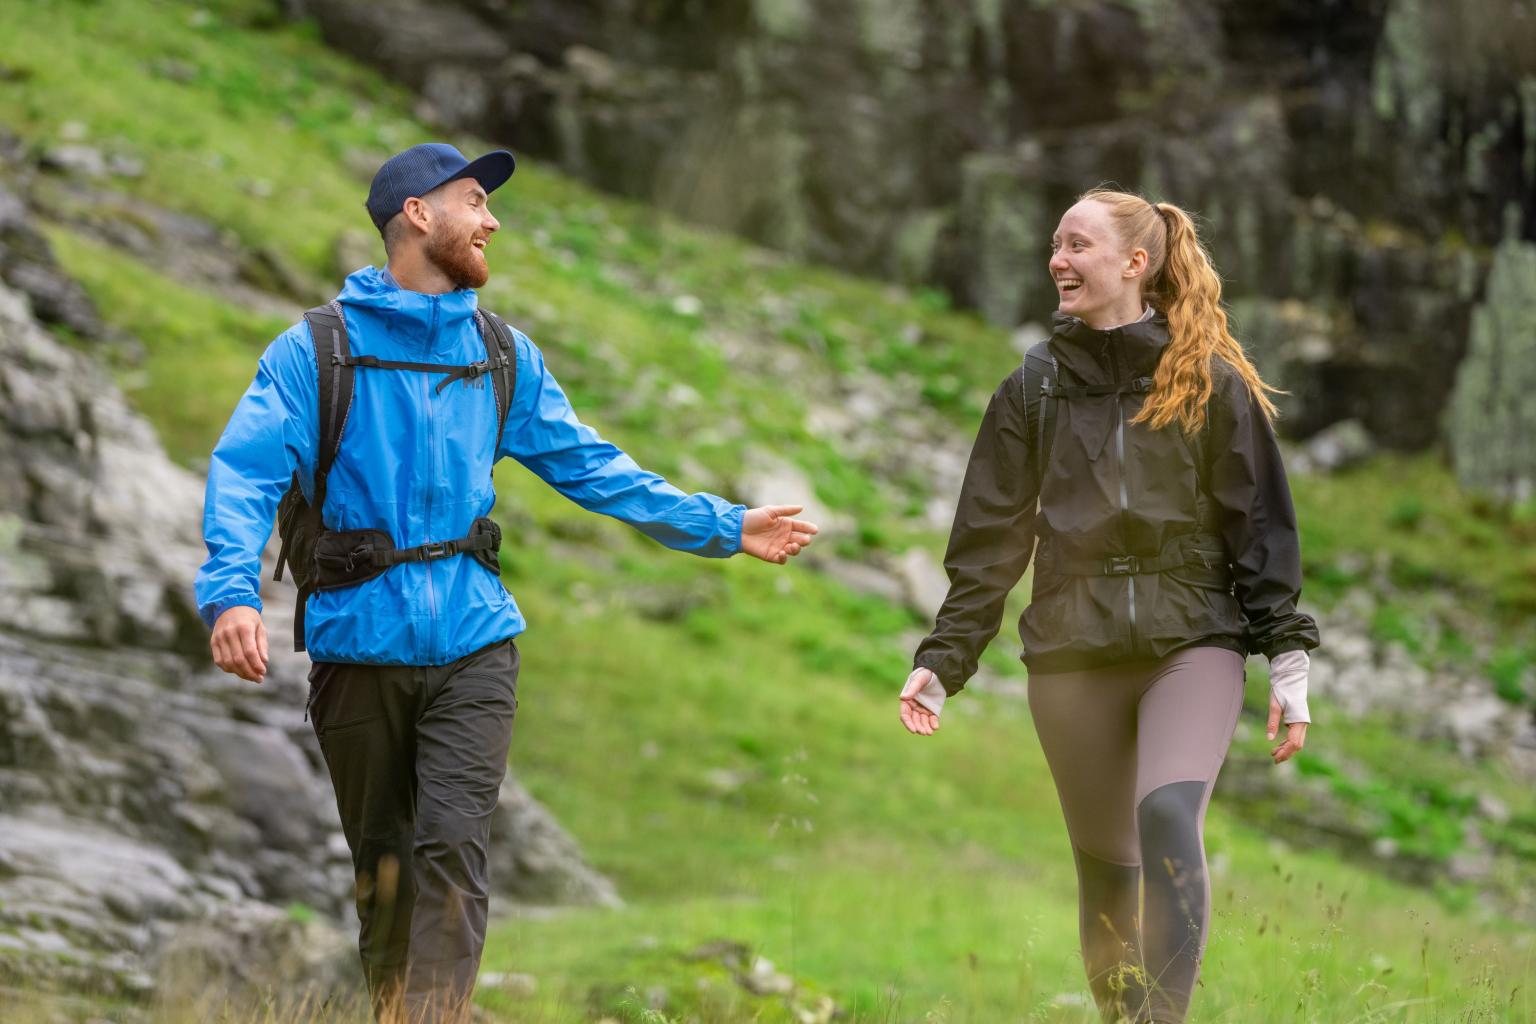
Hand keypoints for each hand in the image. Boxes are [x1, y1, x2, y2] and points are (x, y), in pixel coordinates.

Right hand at [211, 605, 268, 683]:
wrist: (230, 605)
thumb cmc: (249, 619)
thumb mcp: (260, 628)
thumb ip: (262, 645)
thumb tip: (264, 662)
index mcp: (244, 628)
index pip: (249, 652)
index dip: (256, 665)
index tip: (263, 672)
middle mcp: (229, 633)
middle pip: (238, 659)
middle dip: (249, 672)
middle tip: (258, 679)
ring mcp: (219, 638)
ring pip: (228, 662)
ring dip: (240, 673)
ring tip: (250, 677)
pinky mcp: (213, 642)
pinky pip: (219, 661)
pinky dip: (229, 669)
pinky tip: (238, 671)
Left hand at [740, 505, 818, 563]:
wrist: (738, 529)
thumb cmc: (753, 517)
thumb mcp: (770, 511)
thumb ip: (786, 510)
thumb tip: (802, 507)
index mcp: (786, 524)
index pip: (801, 527)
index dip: (809, 528)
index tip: (815, 530)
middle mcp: (784, 536)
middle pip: (800, 540)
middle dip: (804, 540)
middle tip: (805, 540)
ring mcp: (779, 546)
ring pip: (794, 550)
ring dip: (796, 549)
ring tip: (792, 546)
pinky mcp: (771, 556)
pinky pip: (782, 560)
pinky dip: (784, 558)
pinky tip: (782, 552)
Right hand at [899, 667, 941, 735]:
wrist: (937, 673)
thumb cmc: (924, 675)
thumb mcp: (919, 680)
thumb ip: (912, 689)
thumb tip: (902, 698)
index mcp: (907, 701)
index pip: (905, 715)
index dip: (908, 723)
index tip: (913, 730)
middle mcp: (914, 707)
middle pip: (915, 720)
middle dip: (918, 727)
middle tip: (924, 732)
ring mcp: (923, 709)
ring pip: (923, 722)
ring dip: (925, 727)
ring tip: (929, 733)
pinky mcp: (932, 710)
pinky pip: (932, 719)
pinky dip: (933, 723)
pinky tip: (935, 727)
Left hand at [1266, 649, 1310, 763]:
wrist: (1290, 679)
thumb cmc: (1282, 691)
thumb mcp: (1274, 706)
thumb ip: (1272, 722)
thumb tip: (1270, 739)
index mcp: (1298, 721)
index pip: (1294, 742)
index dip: (1285, 752)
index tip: (1275, 757)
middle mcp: (1303, 724)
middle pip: (1297, 745)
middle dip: (1286, 753)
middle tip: (1274, 759)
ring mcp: (1301, 723)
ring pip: (1296, 741)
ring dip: (1286, 749)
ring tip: (1274, 753)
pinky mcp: (1298, 721)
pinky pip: (1295, 736)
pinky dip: (1287, 742)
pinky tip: (1279, 745)